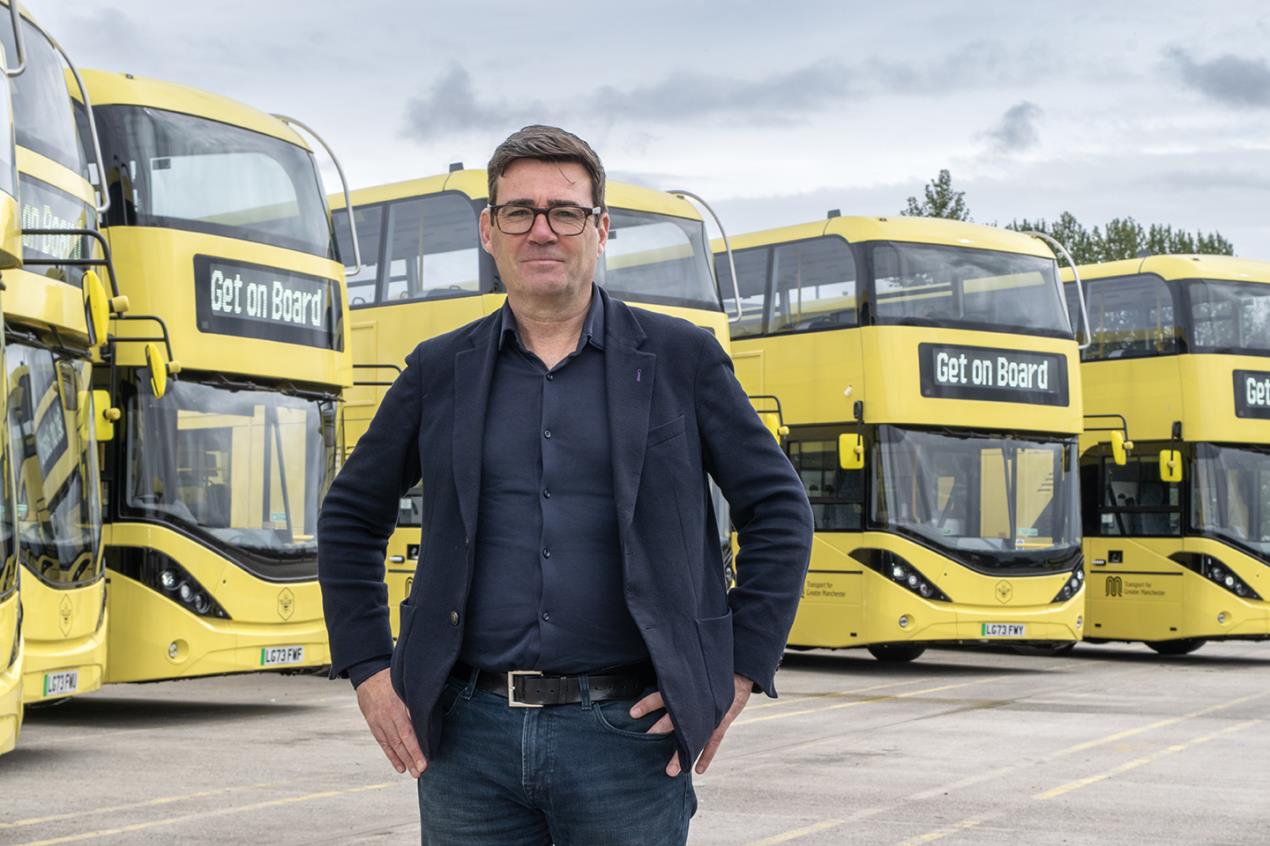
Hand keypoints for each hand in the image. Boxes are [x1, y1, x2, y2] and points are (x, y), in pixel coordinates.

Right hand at [356, 668, 426, 777]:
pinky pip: (383, 743)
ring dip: (403, 760)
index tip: (426, 761)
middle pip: (402, 741)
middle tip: (421, 771)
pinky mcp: (374, 724)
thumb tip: (434, 714)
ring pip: (393, 744)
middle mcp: (389, 715)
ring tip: (413, 773)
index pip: (410, 730)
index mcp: (399, 704)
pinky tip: (400, 767)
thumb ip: (418, 701)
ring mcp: (380, 721)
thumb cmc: (394, 678)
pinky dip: (391, 756)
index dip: (417, 747)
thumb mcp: (407, 685)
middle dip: (412, 758)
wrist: (369, 674)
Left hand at [629, 673, 753, 777]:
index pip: (662, 696)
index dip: (647, 704)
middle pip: (674, 720)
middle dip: (659, 732)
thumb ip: (675, 676)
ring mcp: (710, 715)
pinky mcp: (722, 721)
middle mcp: (696, 703)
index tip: (632, 714)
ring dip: (682, 755)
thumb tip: (655, 673)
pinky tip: (698, 770)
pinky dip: (707, 756)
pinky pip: (714, 742)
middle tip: (645, 743)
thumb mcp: (693, 669)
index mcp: (686, 688)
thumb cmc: (709, 670)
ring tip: (672, 772)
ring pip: (694, 737)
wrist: (740, 669)